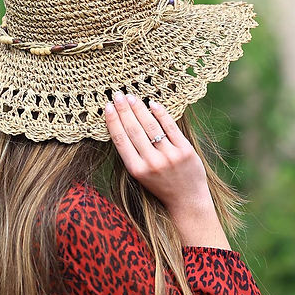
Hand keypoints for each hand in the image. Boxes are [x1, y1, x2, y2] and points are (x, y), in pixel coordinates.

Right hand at [103, 92, 229, 247]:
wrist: (187, 200)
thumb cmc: (161, 185)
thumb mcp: (141, 175)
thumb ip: (133, 154)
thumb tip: (123, 123)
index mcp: (137, 170)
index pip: (121, 140)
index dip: (113, 122)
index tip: (107, 107)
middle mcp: (152, 163)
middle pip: (134, 130)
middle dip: (124, 110)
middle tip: (117, 94)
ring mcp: (169, 156)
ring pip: (151, 126)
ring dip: (139, 108)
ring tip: (131, 97)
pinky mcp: (185, 151)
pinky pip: (170, 127)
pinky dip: (161, 114)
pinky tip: (153, 103)